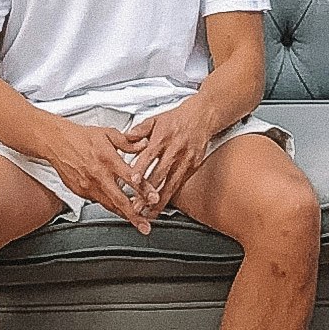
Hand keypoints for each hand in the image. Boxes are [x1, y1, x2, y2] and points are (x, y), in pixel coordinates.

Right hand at [44, 115, 157, 230]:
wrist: (56, 142)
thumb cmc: (80, 137)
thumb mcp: (108, 133)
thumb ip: (128, 141)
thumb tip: (144, 143)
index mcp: (107, 159)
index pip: (130, 177)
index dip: (144, 189)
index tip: (155, 198)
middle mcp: (98, 175)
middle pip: (120, 200)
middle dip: (135, 215)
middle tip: (145, 226)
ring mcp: (88, 186)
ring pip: (109, 205)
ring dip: (124, 214)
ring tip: (137, 222)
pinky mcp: (81, 192)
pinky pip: (99, 201)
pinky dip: (111, 206)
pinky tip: (120, 209)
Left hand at [116, 97, 225, 230]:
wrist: (203, 116)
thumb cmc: (177, 119)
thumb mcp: (155, 119)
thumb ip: (139, 130)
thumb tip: (125, 137)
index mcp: (162, 138)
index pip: (149, 156)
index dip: (141, 169)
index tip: (132, 180)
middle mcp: (174, 150)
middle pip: (160, 174)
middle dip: (147, 192)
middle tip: (136, 205)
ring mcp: (185, 160)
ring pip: (171, 184)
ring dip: (159, 200)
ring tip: (148, 213)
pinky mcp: (193, 167)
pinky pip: (179, 184)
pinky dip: (170, 197)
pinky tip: (161, 206)